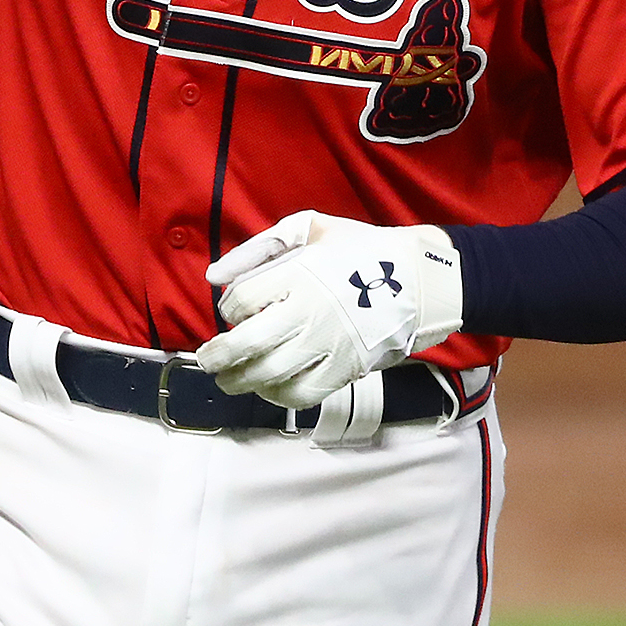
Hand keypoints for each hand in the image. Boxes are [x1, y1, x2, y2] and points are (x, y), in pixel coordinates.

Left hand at [195, 210, 462, 411]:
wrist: (417, 278)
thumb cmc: (359, 250)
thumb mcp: (311, 228)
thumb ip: (259, 248)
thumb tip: (213, 276)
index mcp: (299, 273)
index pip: (242, 299)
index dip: (228, 307)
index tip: (233, 310)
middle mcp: (308, 311)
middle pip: (246, 343)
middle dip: (217, 356)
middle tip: (208, 359)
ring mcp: (326, 344)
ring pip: (268, 373)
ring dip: (239, 381)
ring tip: (228, 380)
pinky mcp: (344, 369)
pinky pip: (300, 394)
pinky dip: (277, 396)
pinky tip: (268, 388)